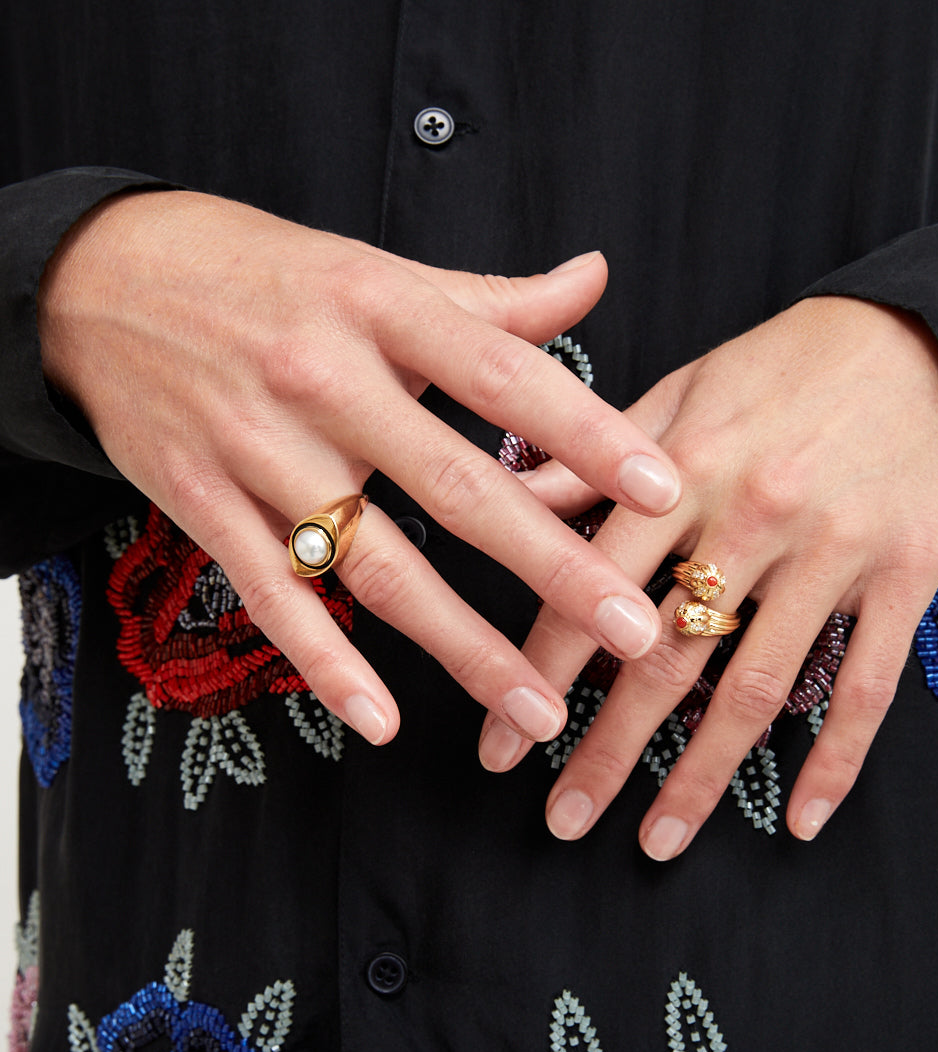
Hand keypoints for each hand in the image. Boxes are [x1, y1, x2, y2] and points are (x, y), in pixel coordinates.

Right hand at [37, 189, 680, 743]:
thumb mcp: (373, 272)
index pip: (504, 375)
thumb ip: (487, 299)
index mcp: (381, 307)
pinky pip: (272, 595)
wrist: (101, 279)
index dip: (589, 434)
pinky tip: (382, 719)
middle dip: (551, 565)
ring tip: (534, 710)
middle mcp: (323, 378)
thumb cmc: (262, 278)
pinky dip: (325, 662)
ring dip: (461, 645)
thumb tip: (594, 279)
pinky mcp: (200, 502)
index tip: (663, 490)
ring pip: (374, 562)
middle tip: (630, 630)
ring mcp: (257, 447)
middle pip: (453, 486)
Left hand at [479, 296, 937, 852]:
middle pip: (665, 657)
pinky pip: (867, 684)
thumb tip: (512, 495)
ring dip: (701, 776)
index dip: (538, 671)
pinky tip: (807, 819)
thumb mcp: (683, 388)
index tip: (498, 742)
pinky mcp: (904, 576)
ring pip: (756, 687)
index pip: (591, 588)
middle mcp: (753, 515)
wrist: (926, 338)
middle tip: (561, 817)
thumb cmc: (787, 364)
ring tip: (655, 841)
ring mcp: (833, 553)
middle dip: (605, 748)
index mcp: (684, 466)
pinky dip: (837, 758)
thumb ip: (597, 456)